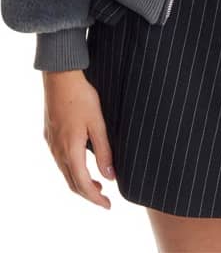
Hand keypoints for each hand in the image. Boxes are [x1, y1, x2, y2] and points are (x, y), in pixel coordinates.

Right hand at [42, 69, 115, 208]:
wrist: (60, 77)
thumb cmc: (81, 97)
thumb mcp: (97, 123)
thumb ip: (104, 151)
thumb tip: (110, 176)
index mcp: (70, 150)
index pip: (83, 184)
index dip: (96, 198)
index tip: (108, 205)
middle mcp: (58, 151)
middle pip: (72, 183)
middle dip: (88, 194)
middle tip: (105, 199)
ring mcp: (51, 144)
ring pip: (65, 173)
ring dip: (80, 183)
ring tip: (97, 184)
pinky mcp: (49, 135)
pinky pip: (60, 161)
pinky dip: (72, 170)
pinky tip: (82, 164)